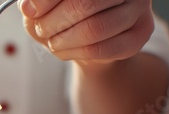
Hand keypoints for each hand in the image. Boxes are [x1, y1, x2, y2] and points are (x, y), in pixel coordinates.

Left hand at [19, 0, 153, 63]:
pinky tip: (64, 50)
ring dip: (63, 41)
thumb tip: (28, 7)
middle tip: (41, 30)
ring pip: (94, 29)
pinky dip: (75, 53)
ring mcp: (138, 7)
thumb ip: (35, 1)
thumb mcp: (45, 4)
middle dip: (54, 22)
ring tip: (52, 42)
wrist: (89, 40)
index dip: (47, 0)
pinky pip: (102, 49)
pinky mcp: (140, 34)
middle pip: (85, 4)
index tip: (31, 11)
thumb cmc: (65, 15)